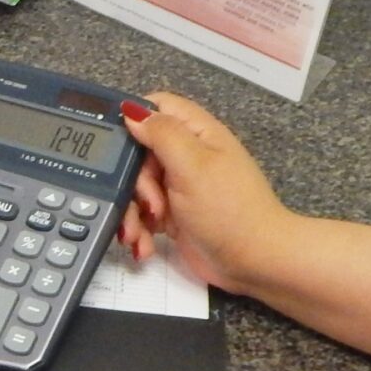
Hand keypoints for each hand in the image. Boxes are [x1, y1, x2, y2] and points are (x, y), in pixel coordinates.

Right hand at [117, 91, 292, 295]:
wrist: (254, 263)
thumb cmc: (229, 211)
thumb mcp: (193, 166)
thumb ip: (162, 134)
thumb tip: (132, 110)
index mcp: (197, 134)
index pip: (158, 108)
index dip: (133, 119)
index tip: (115, 144)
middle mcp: (187, 156)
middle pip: (139, 152)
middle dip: (131, 180)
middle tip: (146, 202)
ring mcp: (180, 187)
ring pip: (136, 186)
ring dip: (131, 211)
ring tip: (137, 233)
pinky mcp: (174, 215)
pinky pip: (143, 214)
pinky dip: (139, 229)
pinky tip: (144, 245)